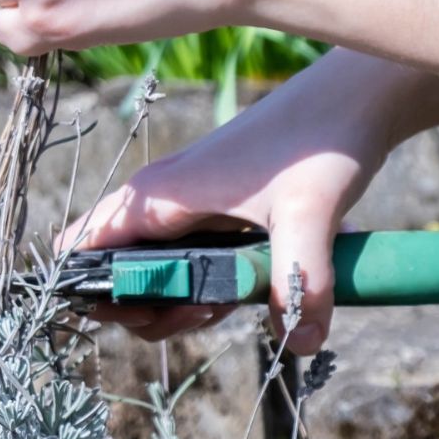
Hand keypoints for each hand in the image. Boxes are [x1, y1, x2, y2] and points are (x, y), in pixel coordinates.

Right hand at [54, 50, 438, 355]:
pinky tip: (245, 293)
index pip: (80, 250)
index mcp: (155, 199)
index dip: (92, 294)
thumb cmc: (320, 140)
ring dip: (177, 306)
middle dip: (146, 312)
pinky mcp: (212, 216)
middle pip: (116, 277)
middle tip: (197, 315)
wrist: (359, 95)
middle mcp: (158, 204)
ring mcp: (183, 210)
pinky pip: (186, 266)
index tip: (142, 316)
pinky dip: (204, 290)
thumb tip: (300, 343)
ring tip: (223, 307)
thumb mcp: (309, 214)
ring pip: (152, 276)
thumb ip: (300, 280)